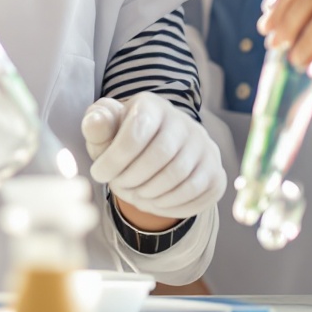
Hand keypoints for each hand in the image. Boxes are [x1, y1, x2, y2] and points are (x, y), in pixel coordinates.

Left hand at [82, 94, 224, 217]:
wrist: (155, 155)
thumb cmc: (122, 142)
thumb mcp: (105, 133)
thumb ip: (97, 126)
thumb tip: (97, 122)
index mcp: (153, 106)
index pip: (137, 132)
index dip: (114, 159)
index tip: (99, 174)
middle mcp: (184, 122)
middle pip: (160, 155)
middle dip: (132, 178)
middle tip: (118, 186)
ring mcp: (204, 147)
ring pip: (179, 176)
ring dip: (150, 193)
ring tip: (135, 193)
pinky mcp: (215, 172)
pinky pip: (195, 193)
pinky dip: (170, 204)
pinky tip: (154, 202)